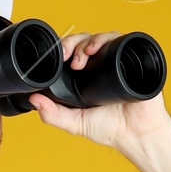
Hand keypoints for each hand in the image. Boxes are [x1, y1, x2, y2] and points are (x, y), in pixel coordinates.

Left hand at [29, 31, 170, 151]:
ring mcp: (116, 60)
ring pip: (99, 37)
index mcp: (85, 77)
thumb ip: (53, 115)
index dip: (62, 50)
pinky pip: (119, 39)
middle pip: (83, 41)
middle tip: (66, 56)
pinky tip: (96, 49)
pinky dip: (106, 38)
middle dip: (72, 44)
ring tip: (82, 57)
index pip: (71, 53)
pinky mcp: (130, 57)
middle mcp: (100, 66)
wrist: (137, 133)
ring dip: (87, 42)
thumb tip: (33, 100)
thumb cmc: (111, 128)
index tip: (55, 57)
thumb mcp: (75, 123)